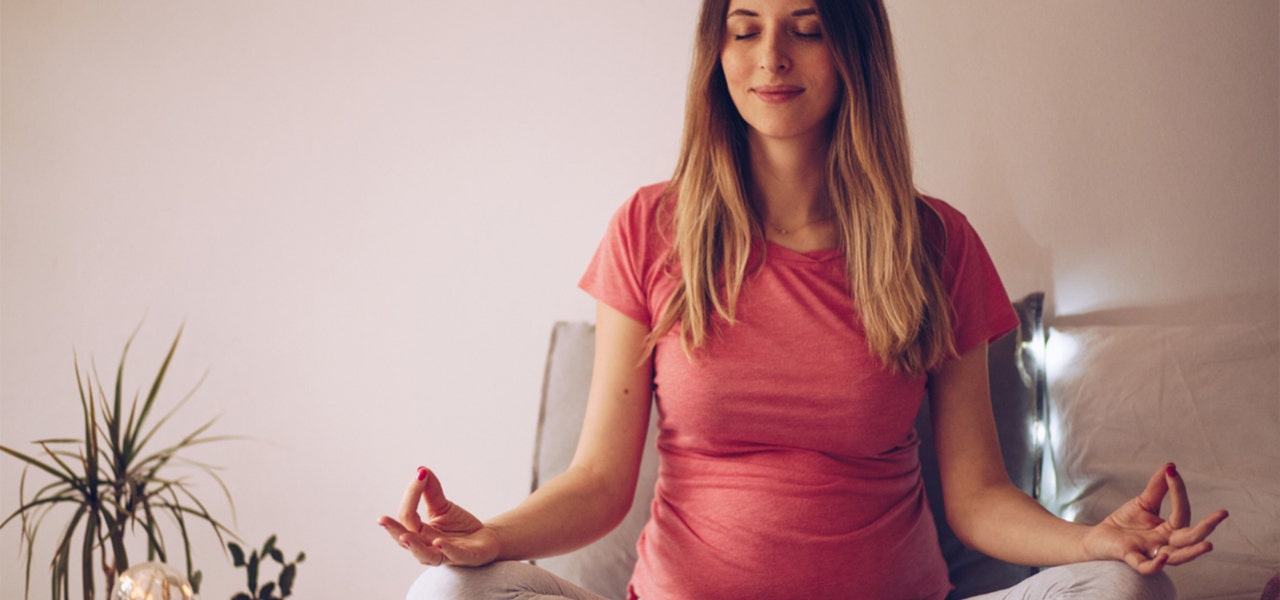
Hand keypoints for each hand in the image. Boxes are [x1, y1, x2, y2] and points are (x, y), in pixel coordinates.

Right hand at [377, 466, 500, 566]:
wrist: (486, 540)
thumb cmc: (459, 527)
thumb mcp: (443, 506)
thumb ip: (431, 491)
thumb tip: (421, 470)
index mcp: (420, 533)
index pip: (408, 516)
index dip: (411, 496)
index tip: (419, 476)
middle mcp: (428, 547)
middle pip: (407, 540)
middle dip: (394, 531)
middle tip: (382, 520)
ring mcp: (446, 555)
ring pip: (426, 555)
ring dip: (414, 546)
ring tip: (405, 536)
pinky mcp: (466, 558)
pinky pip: (454, 556)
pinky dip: (447, 550)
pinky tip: (439, 542)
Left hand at [1082, 463, 1227, 573]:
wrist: (1100, 537)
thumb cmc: (1126, 522)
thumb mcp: (1144, 502)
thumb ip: (1157, 487)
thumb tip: (1170, 466)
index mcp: (1170, 529)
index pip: (1182, 512)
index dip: (1178, 492)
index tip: (1173, 471)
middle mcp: (1165, 543)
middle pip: (1190, 538)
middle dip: (1207, 527)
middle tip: (1223, 513)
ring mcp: (1151, 552)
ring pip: (1176, 557)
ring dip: (1192, 552)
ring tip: (1208, 545)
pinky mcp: (1132, 558)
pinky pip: (1146, 567)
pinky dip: (1155, 565)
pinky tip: (1163, 558)